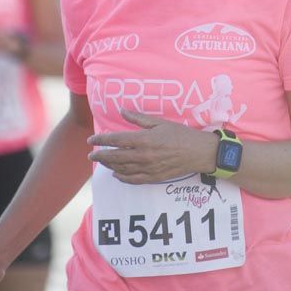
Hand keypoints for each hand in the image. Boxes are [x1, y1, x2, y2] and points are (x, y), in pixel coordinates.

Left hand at [87, 109, 218, 183]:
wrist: (198, 152)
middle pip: (115, 157)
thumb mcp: (159, 122)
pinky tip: (116, 174)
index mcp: (143, 139)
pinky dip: (122, 178)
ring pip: (122, 169)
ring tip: (102, 162)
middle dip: (100, 156)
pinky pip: (133, 180)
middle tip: (91, 156)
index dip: (101, 140)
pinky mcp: (154, 177)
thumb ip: (138, 118)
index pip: (115, 140)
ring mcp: (148, 168)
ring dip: (109, 166)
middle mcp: (143, 155)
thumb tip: (122, 110)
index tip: (91, 140)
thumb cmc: (180, 134)